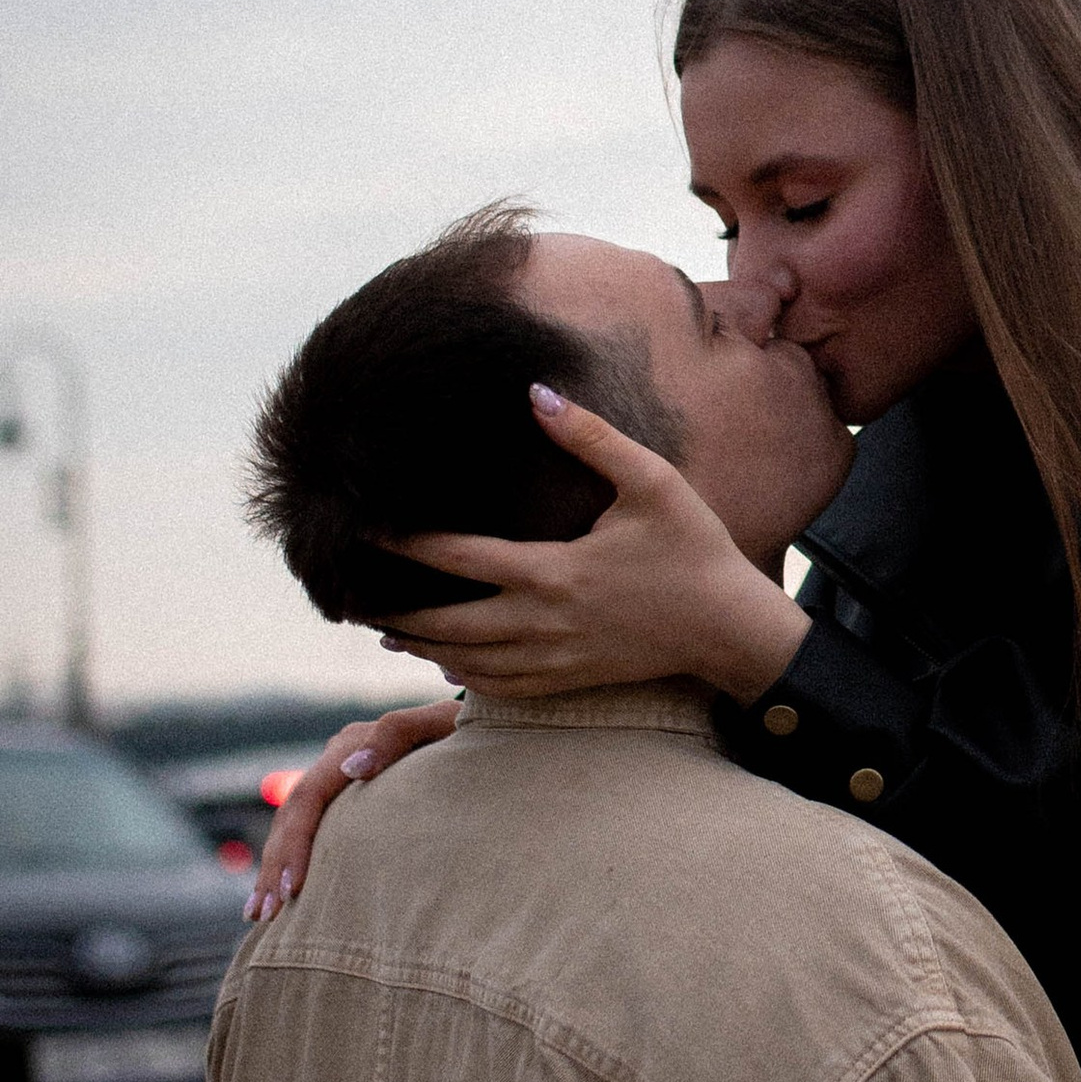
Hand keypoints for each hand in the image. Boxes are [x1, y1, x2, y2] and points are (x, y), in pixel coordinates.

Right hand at [246, 701, 458, 918]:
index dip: (295, 845)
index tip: (293, 890)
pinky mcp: (349, 801)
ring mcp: (339, 782)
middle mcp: (336, 763)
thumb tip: (353, 769)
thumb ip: (396, 735)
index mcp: (349, 747)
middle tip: (263, 916)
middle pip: (291, 817)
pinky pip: (312, 832)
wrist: (480, 726)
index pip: (308, 800)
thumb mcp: (441, 724)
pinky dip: (293, 863)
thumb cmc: (468, 729)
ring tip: (259, 916)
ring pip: (293, 827)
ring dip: (274, 871)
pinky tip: (283, 897)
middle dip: (274, 867)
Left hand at [372, 397, 808, 704]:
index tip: (363, 529)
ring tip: (386, 629)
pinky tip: (444, 661)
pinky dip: (463, 676)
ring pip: (465, 662)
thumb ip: (591, 437)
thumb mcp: (652, 482)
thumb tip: (536, 393)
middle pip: (445, 622)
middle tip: (349, 596)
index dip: (403, 544)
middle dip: (392, 609)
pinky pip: (500, 688)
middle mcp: (545, 622)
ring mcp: (556, 659)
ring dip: (420, 646)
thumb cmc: (695, 549)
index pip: (457, 557)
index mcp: (554, 571)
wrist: (732, 629)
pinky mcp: (571, 682)